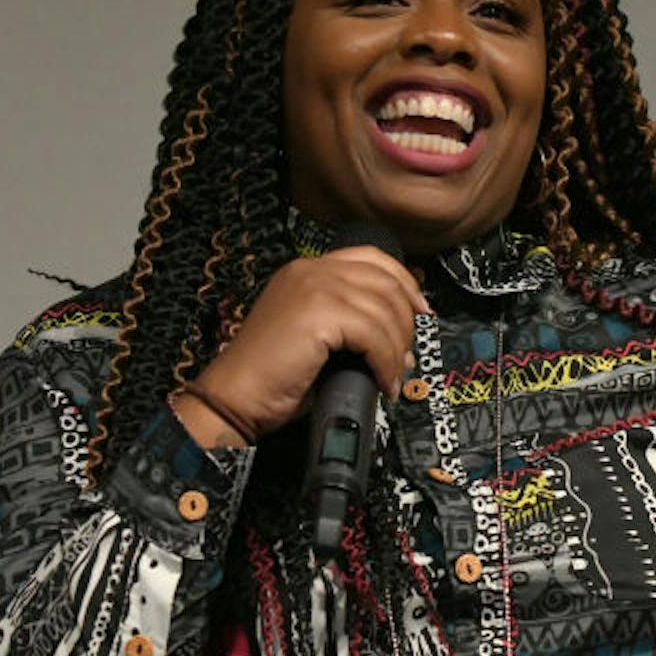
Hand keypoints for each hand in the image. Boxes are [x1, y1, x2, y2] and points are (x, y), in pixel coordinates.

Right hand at [174, 247, 430, 445]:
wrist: (234, 397)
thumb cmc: (271, 377)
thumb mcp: (314, 337)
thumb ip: (350, 325)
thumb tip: (399, 340)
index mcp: (307, 270)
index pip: (371, 258)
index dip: (404, 282)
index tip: (421, 311)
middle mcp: (310, 270)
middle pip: (384, 281)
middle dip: (406, 320)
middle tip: (407, 354)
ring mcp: (313, 288)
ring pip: (384, 310)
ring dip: (397, 348)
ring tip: (392, 375)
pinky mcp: (318, 314)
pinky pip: (374, 335)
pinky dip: (386, 362)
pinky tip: (383, 383)